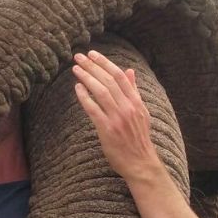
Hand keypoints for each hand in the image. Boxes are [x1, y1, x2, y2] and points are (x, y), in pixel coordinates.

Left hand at [72, 50, 161, 182]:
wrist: (141, 163)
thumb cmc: (138, 138)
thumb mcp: (141, 112)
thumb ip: (133, 91)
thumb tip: (130, 70)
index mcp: (136, 102)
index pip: (120, 76)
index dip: (105, 63)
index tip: (93, 54)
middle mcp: (128, 107)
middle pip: (108, 80)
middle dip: (92, 66)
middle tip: (79, 57)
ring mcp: (118, 118)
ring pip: (101, 91)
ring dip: (87, 78)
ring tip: (76, 69)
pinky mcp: (107, 130)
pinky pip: (93, 109)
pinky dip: (85, 97)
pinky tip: (77, 88)